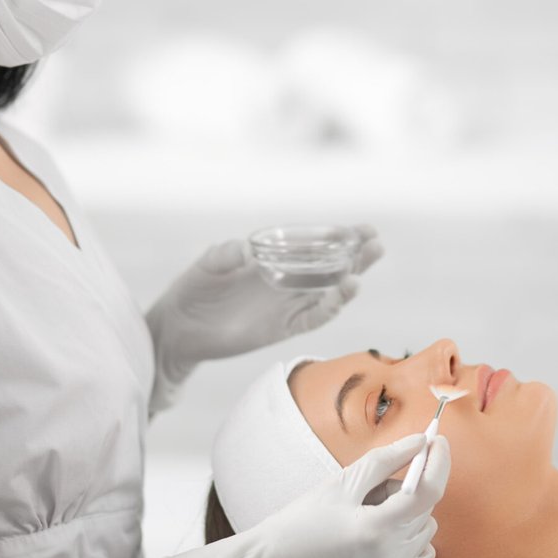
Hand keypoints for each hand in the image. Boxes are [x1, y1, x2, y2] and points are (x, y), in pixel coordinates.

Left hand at [145, 223, 384, 387]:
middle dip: (356, 255)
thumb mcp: (208, 264)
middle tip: (376, 242)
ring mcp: (288, 305)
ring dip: (349, 281)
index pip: (315, 246)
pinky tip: (344, 292)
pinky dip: (330, 307)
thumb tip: (246, 250)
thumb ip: (225, 255)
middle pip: (332, 267)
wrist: (180, 328)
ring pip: (328, 293)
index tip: (360, 228)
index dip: (340, 237)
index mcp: (276, 259)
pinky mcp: (283, 328)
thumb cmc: (194, 289)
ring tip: (363, 267)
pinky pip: (313, 318)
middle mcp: (288, 281)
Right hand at [257, 430, 450, 557]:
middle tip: (372, 488)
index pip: (427, 491)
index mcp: (375, 528)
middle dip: (407, 488)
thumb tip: (420, 442)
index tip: (436, 441)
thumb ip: (386, 460)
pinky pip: (421, 553)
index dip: (437, 461)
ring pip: (425, 529)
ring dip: (408, 513)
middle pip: (424, 507)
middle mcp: (388, 557)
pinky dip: (410, 536)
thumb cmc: (303, 520)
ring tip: (369, 514)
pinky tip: (379, 533)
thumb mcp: (342, 482)